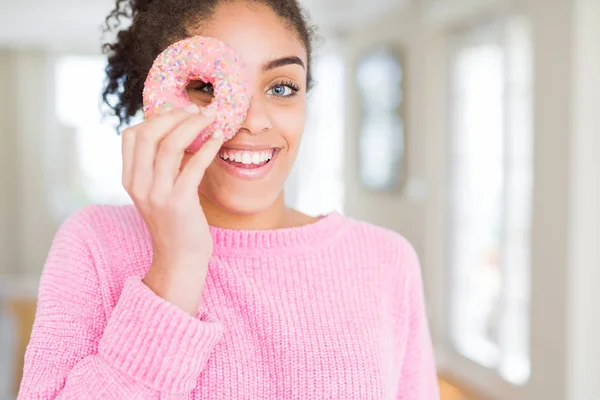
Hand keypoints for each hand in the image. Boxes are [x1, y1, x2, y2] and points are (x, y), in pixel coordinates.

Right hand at [121, 105, 222, 313]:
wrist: (180, 259)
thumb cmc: (175, 222)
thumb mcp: (157, 192)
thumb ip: (159, 166)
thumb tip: (177, 132)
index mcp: (130, 179)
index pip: (131, 135)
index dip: (154, 118)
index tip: (178, 111)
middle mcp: (138, 185)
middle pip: (149, 134)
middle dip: (175, 115)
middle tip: (198, 109)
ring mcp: (156, 194)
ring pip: (170, 145)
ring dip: (193, 125)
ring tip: (211, 118)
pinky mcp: (178, 203)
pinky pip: (193, 165)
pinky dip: (207, 147)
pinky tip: (218, 139)